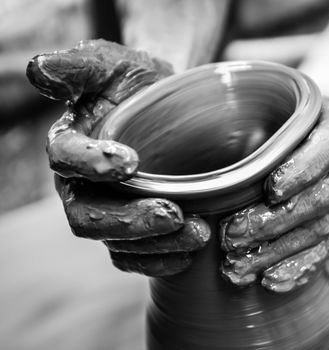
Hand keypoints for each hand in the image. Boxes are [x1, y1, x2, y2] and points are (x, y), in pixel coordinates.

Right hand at [27, 39, 210, 275]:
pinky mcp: (135, 231)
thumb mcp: (112, 64)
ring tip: (198, 232)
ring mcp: (109, 211)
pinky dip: (163, 260)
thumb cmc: (137, 82)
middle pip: (89, 216)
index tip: (131, 161)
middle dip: (128, 220)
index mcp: (71, 145)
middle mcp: (83, 185)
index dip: (91, 164)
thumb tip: (40, 69)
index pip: (65, 159)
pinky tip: (191, 253)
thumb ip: (78, 66)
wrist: (172, 102)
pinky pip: (138, 257)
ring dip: (156, 243)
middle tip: (173, 214)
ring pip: (117, 243)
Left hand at [220, 97, 328, 291]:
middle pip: (318, 200)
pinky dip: (300, 267)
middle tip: (232, 237)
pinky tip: (271, 280)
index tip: (269, 191)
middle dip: (272, 223)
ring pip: (319, 231)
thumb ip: (286, 128)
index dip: (299, 172)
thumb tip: (234, 153)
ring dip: (277, 253)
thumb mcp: (317, 112)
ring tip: (239, 266)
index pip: (326, 151)